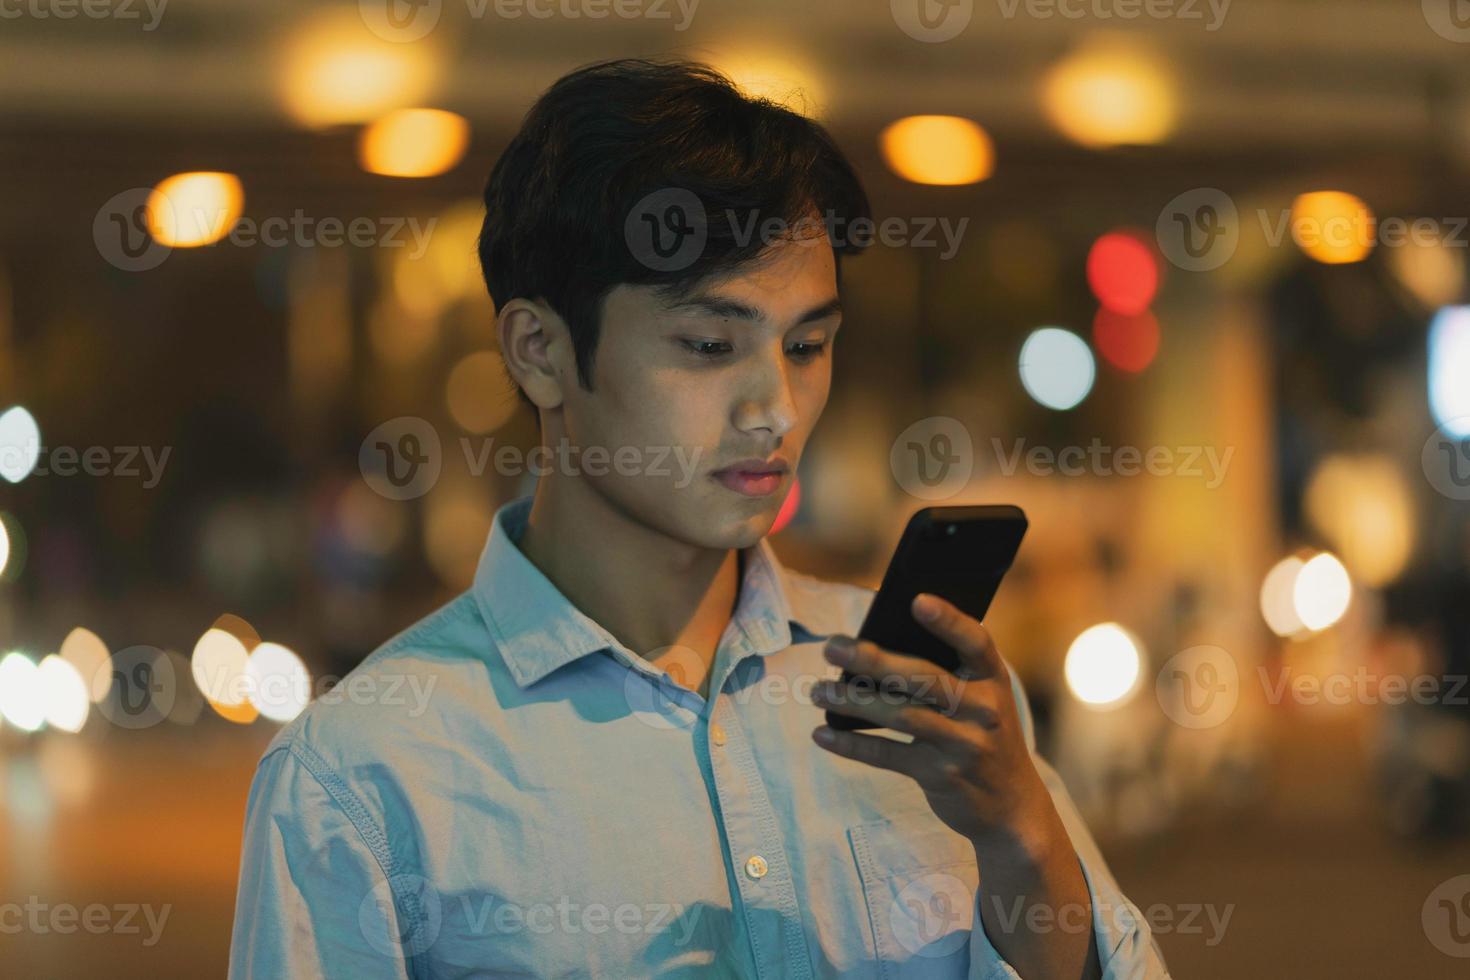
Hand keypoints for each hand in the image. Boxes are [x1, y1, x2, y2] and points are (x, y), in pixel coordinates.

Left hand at [811, 593, 1102, 978]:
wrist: (1012, 807)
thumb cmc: (982, 735)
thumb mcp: (982, 700)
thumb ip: (945, 674)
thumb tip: (870, 648)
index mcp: (993, 679)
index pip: (975, 642)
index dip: (949, 621)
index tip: (916, 601)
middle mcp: (984, 709)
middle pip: (924, 678)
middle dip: (873, 660)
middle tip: (831, 648)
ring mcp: (965, 745)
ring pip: (901, 716)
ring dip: (853, 701)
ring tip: (817, 692)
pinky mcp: (941, 776)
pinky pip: (889, 756)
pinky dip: (852, 745)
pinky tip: (823, 734)